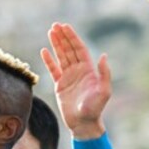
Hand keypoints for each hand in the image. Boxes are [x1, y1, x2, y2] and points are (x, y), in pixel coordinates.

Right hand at [41, 23, 110, 139]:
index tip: (65, 27)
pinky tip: (44, 51)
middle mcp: (79, 71)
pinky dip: (49, 60)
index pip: (79, 49)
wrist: (83, 124)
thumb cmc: (95, 109)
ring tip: (50, 32)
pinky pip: (53, 69)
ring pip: (61, 56)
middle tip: (55, 25)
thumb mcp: (104, 91)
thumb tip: (103, 56)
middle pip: (69, 49)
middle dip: (63, 37)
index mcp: (89, 70)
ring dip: (56, 44)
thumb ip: (104, 74)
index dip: (72, 37)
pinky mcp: (60, 85)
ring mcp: (69, 77)